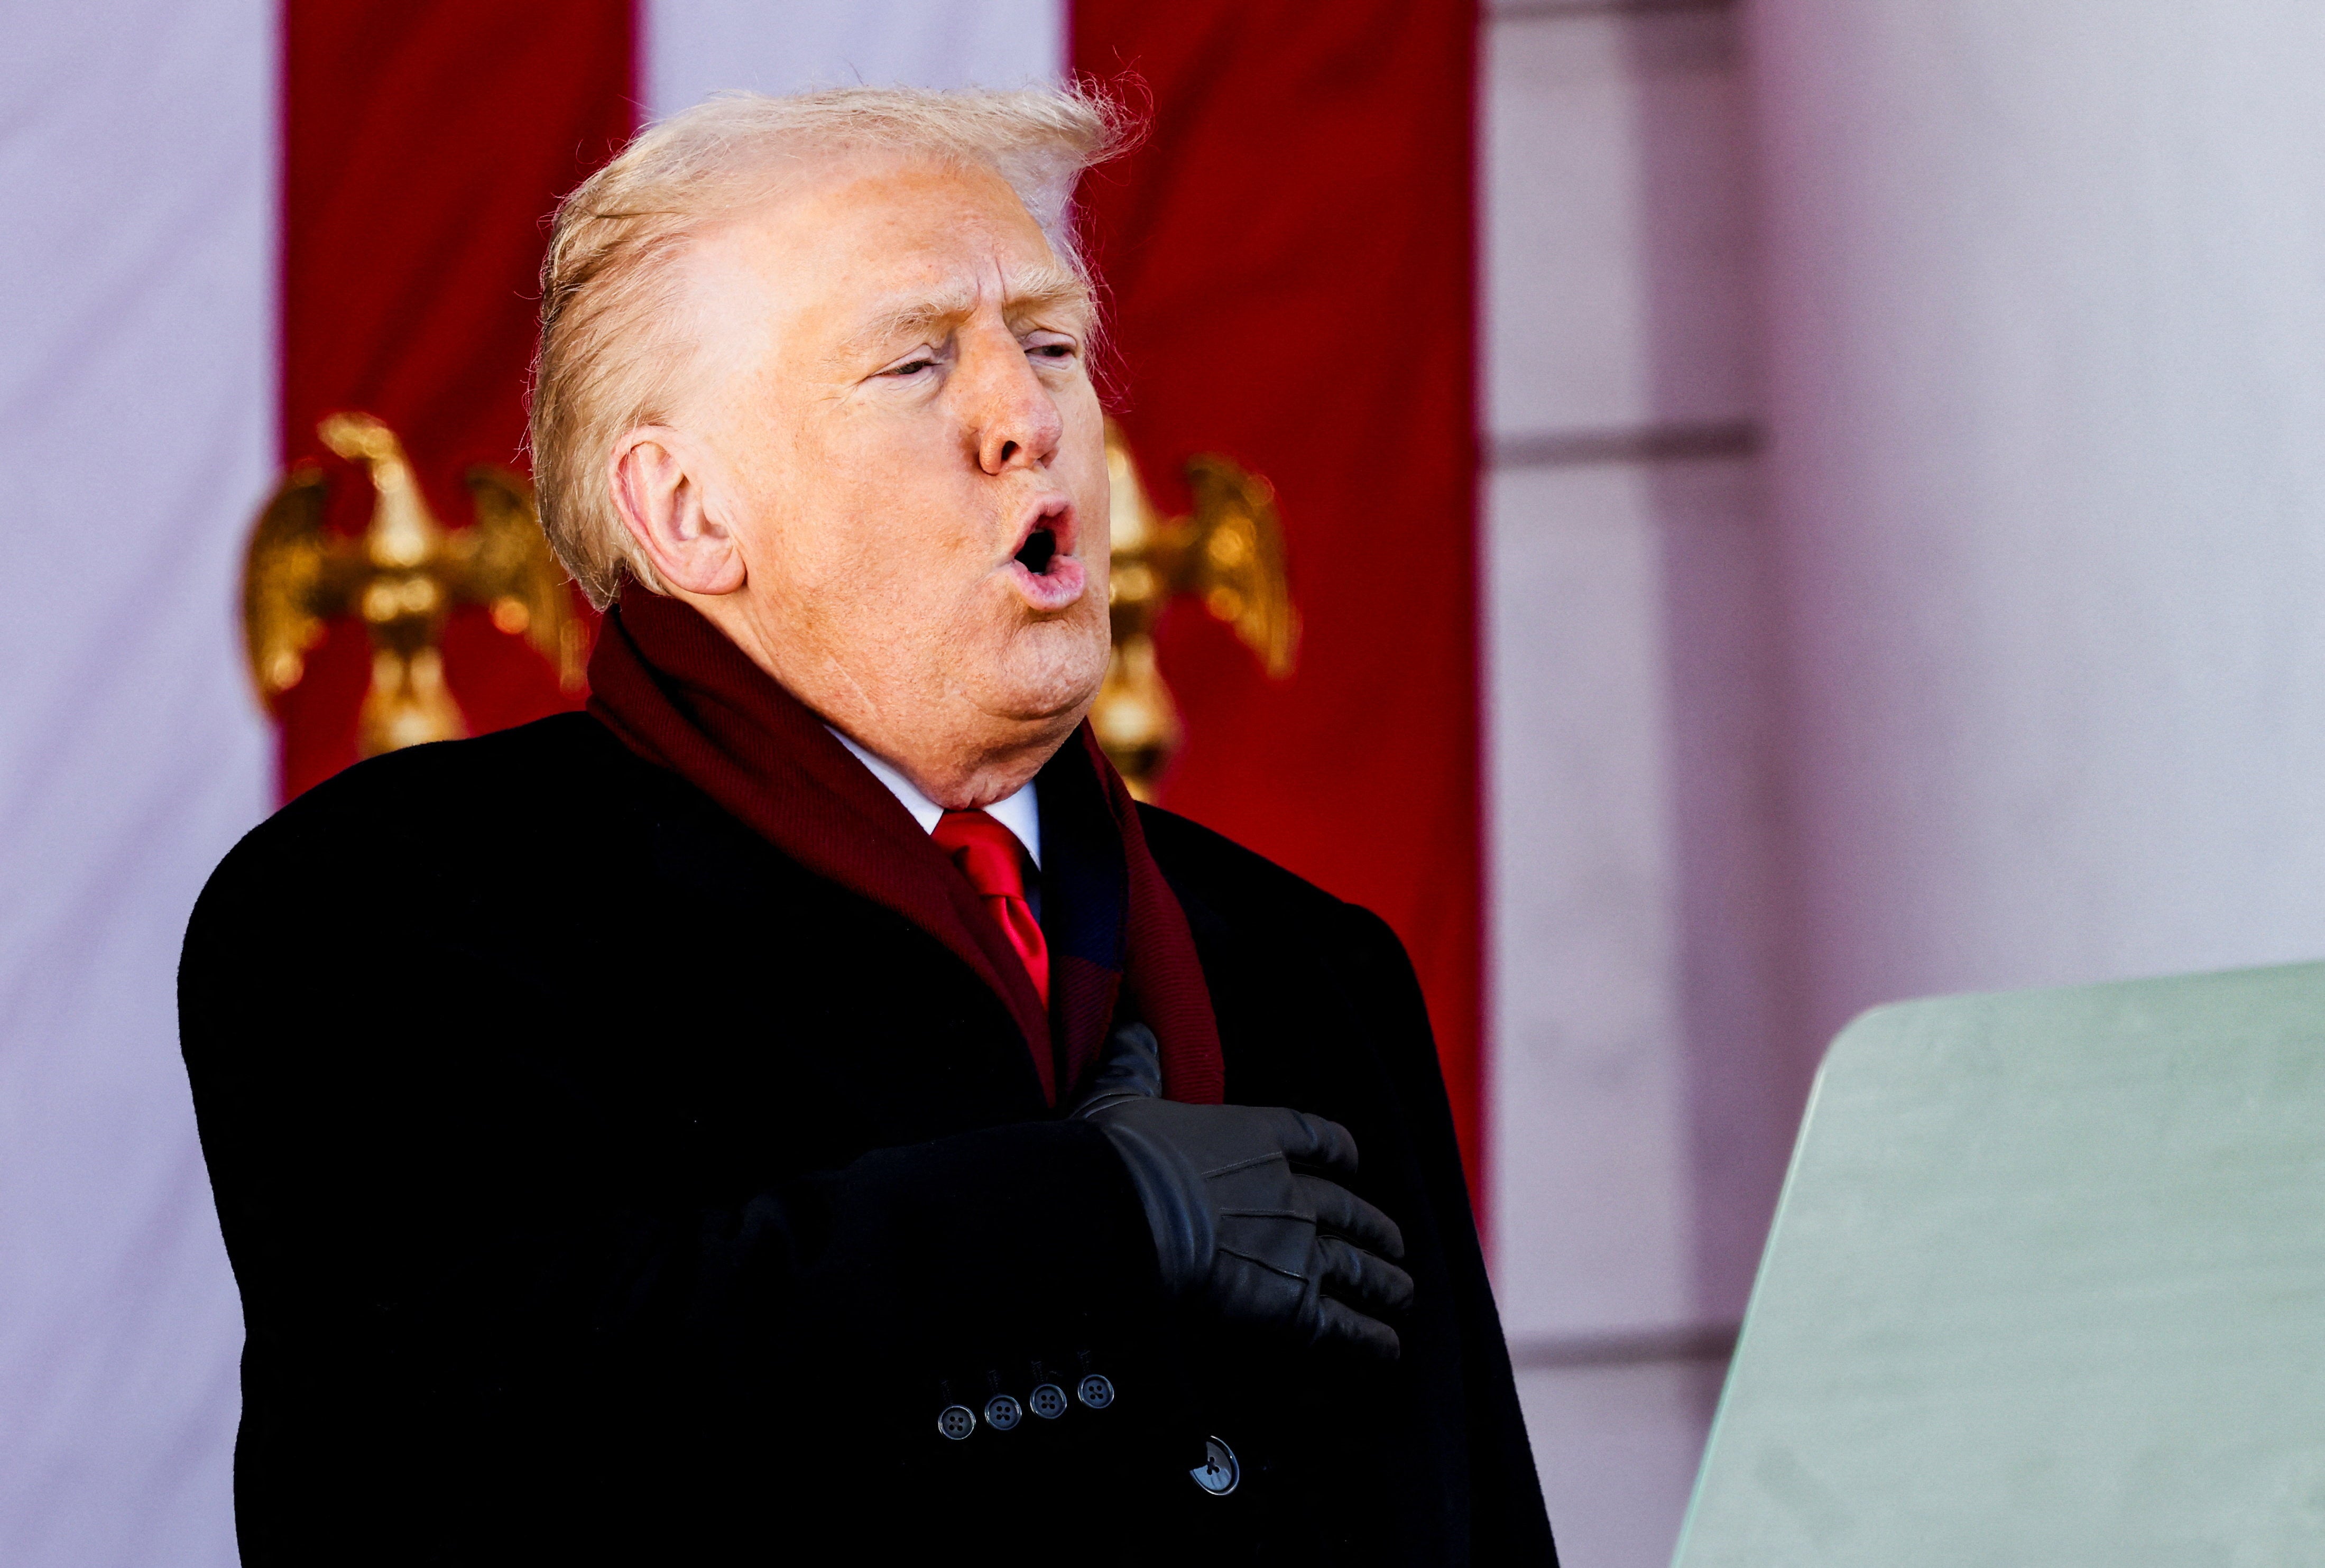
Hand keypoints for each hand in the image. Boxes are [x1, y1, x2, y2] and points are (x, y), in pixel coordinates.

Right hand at [1070, 1023, 1413, 1358]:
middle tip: (1392, 1242)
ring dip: (1386, 1282)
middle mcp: (1290, 1191)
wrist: (1127, 1212)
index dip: (1340, 1151)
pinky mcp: (1292, 1302)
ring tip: (1403, 1293)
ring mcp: (1298, 1247)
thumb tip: (1131, 1025)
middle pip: (1349, 1210)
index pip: (1316, 1138)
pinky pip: (1345, 1325)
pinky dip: (1371, 1338)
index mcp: (1257, 1137)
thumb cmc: (1122, 1154)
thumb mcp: (1123, 1096)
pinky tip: (1388, 1347)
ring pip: (1359, 1267)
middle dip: (1375, 1228)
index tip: (1353, 1160)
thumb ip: (1137, 1063)